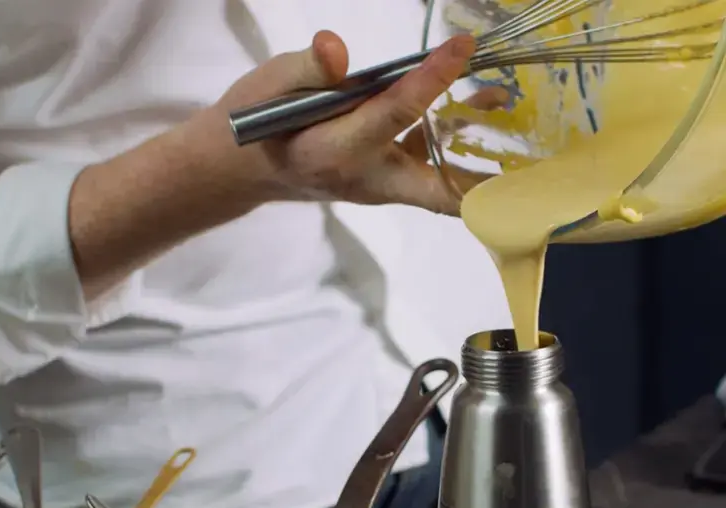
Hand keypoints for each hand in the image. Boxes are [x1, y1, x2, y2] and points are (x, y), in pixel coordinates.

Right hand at [218, 31, 508, 214]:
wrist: (244, 167)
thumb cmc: (255, 124)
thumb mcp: (270, 85)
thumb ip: (307, 69)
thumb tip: (336, 49)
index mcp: (335, 151)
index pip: (392, 114)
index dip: (429, 79)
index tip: (463, 45)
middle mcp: (365, 178)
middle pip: (435, 192)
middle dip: (483, 186)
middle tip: (532, 175)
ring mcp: (378, 183)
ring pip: (439, 183)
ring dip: (481, 163)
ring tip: (515, 117)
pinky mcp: (383, 176)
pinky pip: (428, 167)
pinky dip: (458, 146)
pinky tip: (483, 107)